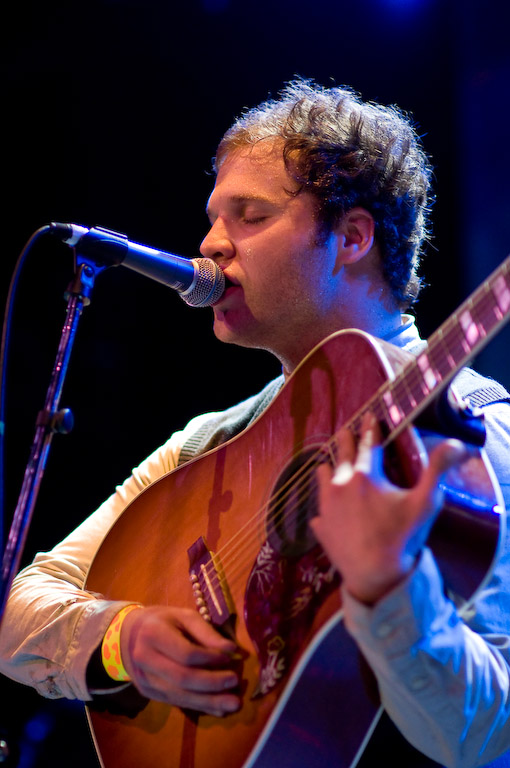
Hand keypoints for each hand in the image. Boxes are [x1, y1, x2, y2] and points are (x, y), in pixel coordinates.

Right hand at [120, 605, 240, 715]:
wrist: (129, 635)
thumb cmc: (163, 621)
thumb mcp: (183, 616)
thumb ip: (205, 631)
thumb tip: (231, 649)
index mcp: (153, 634)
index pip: (186, 653)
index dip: (210, 657)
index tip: (230, 656)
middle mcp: (145, 659)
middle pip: (182, 678)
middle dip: (212, 683)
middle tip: (235, 681)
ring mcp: (145, 679)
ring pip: (179, 696)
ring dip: (208, 702)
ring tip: (233, 704)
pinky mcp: (148, 693)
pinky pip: (176, 702)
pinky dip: (199, 707)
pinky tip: (218, 709)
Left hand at [311, 413, 467, 604]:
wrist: (376, 577)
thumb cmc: (402, 538)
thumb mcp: (426, 503)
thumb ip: (436, 470)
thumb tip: (453, 444)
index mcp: (364, 475)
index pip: (368, 444)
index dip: (370, 428)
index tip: (369, 416)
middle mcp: (339, 485)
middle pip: (341, 455)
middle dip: (345, 441)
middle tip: (344, 431)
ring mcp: (326, 506)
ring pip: (322, 478)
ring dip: (327, 469)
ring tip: (327, 465)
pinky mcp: (321, 527)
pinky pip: (319, 511)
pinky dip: (324, 508)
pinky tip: (324, 511)